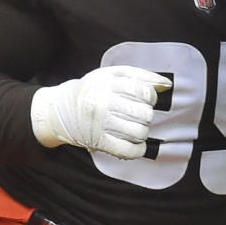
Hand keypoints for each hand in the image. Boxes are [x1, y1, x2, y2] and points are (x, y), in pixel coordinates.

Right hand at [30, 65, 171, 158]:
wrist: (57, 111)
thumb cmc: (92, 90)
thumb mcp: (112, 75)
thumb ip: (141, 76)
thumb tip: (167, 85)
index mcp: (107, 82)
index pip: (143, 91)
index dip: (151, 97)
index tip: (146, 100)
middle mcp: (103, 101)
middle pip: (144, 112)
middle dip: (146, 115)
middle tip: (139, 115)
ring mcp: (99, 123)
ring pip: (138, 131)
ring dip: (143, 132)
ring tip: (136, 128)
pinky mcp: (97, 141)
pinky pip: (126, 150)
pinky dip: (138, 150)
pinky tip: (138, 146)